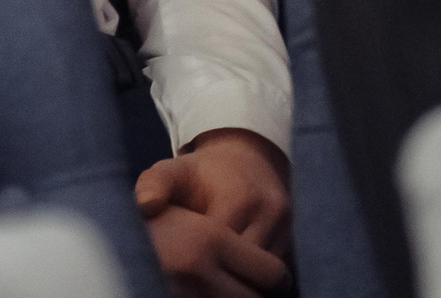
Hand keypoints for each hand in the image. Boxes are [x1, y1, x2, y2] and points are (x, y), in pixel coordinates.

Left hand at [136, 129, 292, 294]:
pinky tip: (227, 279)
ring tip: (207, 281)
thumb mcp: (174, 170)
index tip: (176, 268)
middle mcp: (270, 214)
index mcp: (240, 198)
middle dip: (217, 279)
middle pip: (244, 269)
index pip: (219, 250)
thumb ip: (156, 184)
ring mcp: (287, 228)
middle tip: (191, 281)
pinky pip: (273, 273)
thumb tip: (146, 206)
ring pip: (262, 277)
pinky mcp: (294, 240)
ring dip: (237, 282)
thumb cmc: (201, 172)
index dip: (196, 264)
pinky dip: (252, 280)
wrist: (245, 158)